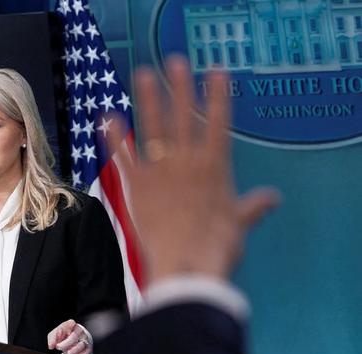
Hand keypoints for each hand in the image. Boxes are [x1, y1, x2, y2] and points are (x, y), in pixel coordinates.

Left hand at [47, 319, 91, 353]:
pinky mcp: (88, 346)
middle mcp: (79, 330)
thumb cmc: (63, 337)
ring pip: (81, 344)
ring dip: (74, 351)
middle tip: (59, 347)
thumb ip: (52, 339)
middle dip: (66, 344)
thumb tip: (51, 345)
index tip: (57, 336)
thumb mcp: (54, 336)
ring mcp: (85, 338)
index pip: (70, 323)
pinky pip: (87, 351)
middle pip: (75, 335)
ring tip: (68, 353)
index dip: (64, 330)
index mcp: (70, 325)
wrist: (71, 343)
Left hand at [107, 56, 278, 283]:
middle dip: (180, 88)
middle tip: (174, 62)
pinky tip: (106, 119)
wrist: (187, 266)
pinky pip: (125, 157)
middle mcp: (188, 162)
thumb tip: (272, 198)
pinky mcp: (138, 187)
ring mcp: (162, 172)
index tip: (215, 72)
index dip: (217, 96)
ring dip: (148, 100)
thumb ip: (252, 206)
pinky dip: (115, 139)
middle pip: (184, 118)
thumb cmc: (216, 248)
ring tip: (142, 74)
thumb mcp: (238, 224)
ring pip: (154, 128)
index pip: (218, 123)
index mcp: (216, 167)